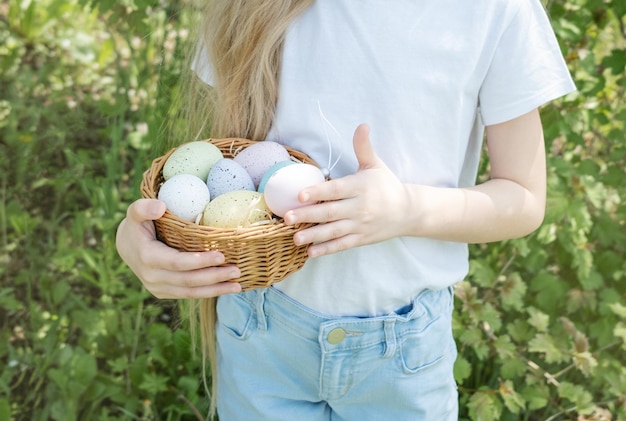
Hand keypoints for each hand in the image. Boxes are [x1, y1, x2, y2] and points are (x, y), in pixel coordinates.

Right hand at [115, 199, 241, 297]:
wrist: (127, 247)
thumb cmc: (137, 225)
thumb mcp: (135, 212)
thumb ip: (144, 207)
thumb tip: (161, 206)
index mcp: (147, 257)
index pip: (177, 262)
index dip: (200, 261)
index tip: (221, 256)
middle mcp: (152, 277)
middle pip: (188, 280)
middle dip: (214, 277)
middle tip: (236, 271)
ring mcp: (158, 288)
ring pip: (190, 292)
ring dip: (216, 290)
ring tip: (237, 285)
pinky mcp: (165, 293)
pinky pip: (188, 295)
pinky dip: (209, 293)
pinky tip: (226, 288)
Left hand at [284, 124, 410, 256]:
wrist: (408, 212)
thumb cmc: (387, 185)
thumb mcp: (376, 165)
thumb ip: (363, 147)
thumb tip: (362, 125)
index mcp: (360, 187)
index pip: (336, 190)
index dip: (318, 192)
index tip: (300, 194)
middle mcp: (359, 207)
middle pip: (330, 212)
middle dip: (308, 215)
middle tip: (287, 217)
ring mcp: (360, 225)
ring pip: (333, 231)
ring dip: (313, 235)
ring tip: (294, 238)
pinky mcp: (361, 239)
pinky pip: (342, 245)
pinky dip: (326, 249)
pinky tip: (310, 252)